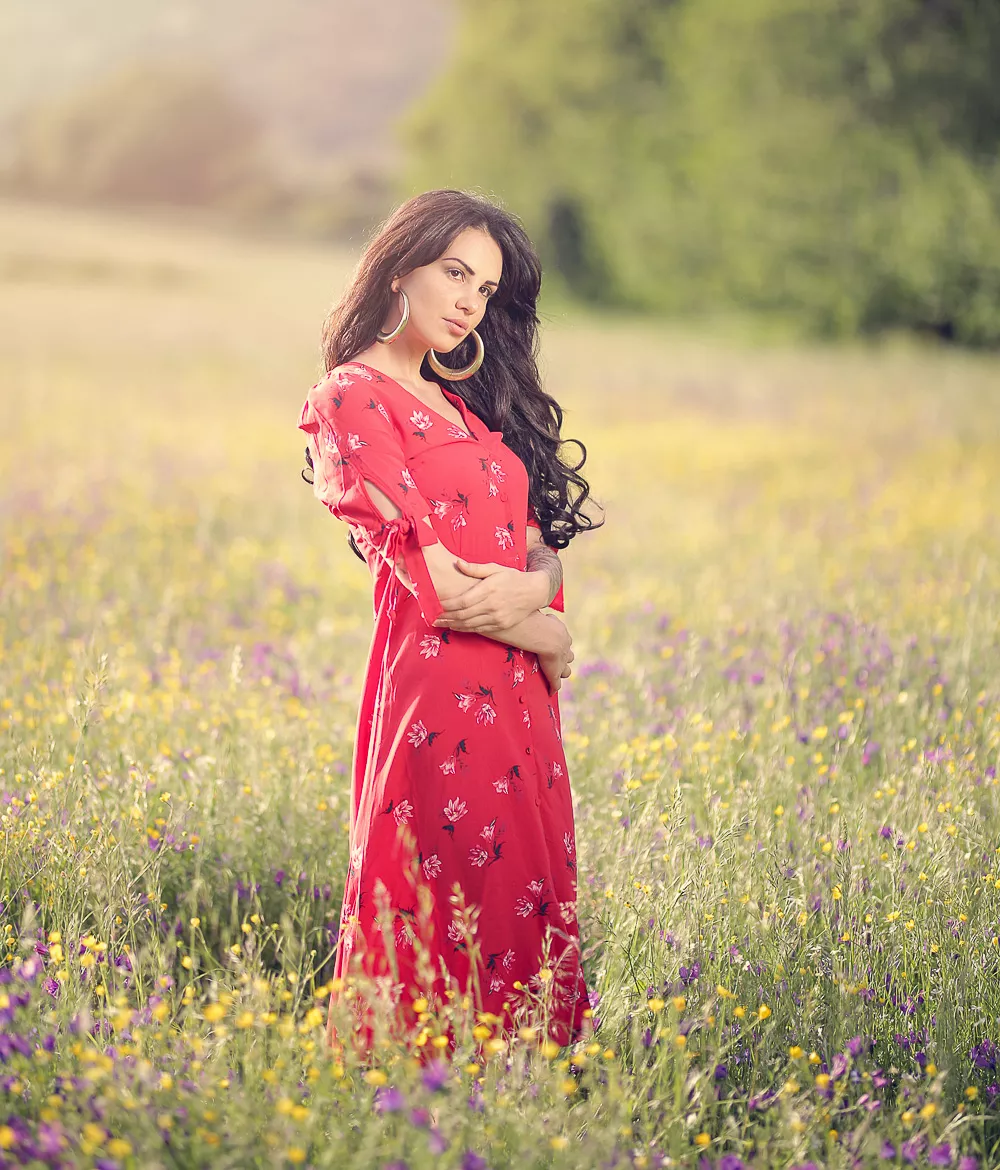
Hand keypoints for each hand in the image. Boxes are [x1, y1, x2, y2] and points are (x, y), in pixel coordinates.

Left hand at [433, 559, 549, 632]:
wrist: (534, 592)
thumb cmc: (512, 578)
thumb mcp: (495, 568)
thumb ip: (475, 568)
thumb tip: (457, 563)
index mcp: (489, 589)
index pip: (462, 601)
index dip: (446, 605)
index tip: (434, 604)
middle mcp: (492, 605)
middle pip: (463, 614)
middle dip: (445, 617)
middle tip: (430, 617)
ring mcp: (497, 617)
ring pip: (469, 624)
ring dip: (452, 624)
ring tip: (438, 623)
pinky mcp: (500, 625)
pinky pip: (479, 629)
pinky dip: (464, 628)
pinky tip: (455, 626)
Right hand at [537, 616, 574, 694]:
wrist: (548, 638)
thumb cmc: (542, 624)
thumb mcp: (543, 615)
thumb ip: (539, 611)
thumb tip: (535, 598)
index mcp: (563, 635)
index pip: (565, 640)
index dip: (561, 643)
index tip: (555, 643)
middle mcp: (565, 648)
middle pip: (569, 656)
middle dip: (565, 657)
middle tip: (559, 659)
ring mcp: (561, 662)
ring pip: (565, 669)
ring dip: (562, 671)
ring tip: (557, 675)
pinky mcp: (555, 674)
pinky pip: (555, 684)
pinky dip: (553, 687)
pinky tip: (551, 691)